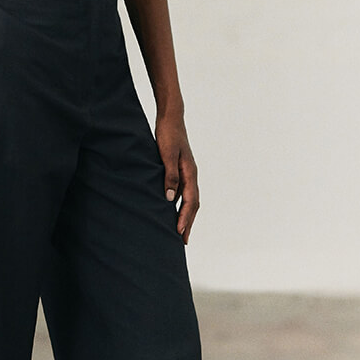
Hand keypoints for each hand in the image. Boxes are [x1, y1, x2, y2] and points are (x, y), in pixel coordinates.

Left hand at [155, 113, 199, 242]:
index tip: (179, 232)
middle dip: (188, 222)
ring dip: (186, 215)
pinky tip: (172, 210)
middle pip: (193, 204)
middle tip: (183, 240)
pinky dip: (181, 204)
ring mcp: (187, 173)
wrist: (171, 119)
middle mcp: (191, 174)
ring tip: (180, 230)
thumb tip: (170, 198)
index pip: (190, 201)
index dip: (185, 218)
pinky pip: (184, 192)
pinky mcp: (181, 170)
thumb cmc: (168, 135)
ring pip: (190, 199)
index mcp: (190, 172)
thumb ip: (169, 176)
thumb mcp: (166, 155)